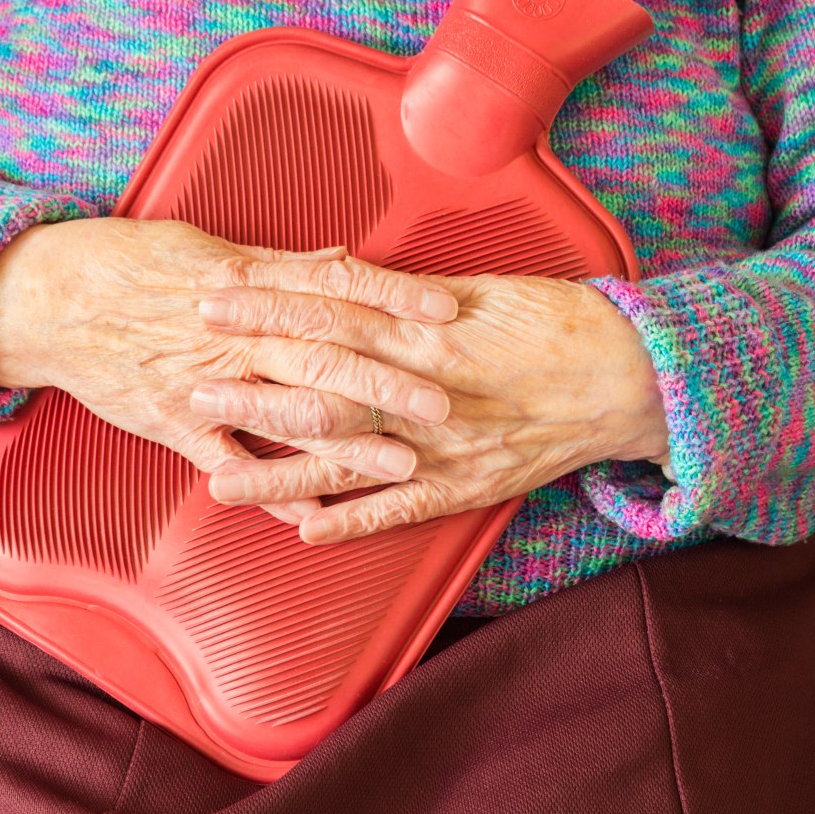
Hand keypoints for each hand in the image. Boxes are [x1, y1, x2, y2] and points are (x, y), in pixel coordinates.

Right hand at [0, 218, 458, 521]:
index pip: (338, 285)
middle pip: (326, 356)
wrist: (54, 297)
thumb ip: (284, 263)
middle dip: (388, 381)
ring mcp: (206, 382)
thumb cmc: (134, 262)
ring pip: (287, 414)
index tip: (447, 309)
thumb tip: (343, 259)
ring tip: (402, 463)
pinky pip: (229, 460)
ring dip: (346, 442)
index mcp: (250, 279)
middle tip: (443, 403)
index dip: (395, 297)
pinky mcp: (175, 422)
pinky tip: (313, 517)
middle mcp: (237, 332)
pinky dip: (270, 489)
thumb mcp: (209, 243)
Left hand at [187, 273, 669, 539]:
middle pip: (321, 391)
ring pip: (348, 463)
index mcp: (424, 333)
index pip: (326, 314)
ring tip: (221, 483)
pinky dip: (353, 523)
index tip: (213, 300)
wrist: (626, 377)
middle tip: (188, 391)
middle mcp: (423, 392)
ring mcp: (442, 446)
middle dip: (252, 393)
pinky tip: (305, 533)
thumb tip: (353, 280)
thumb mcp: (484, 291)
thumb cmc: (556, 322)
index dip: (265, 308)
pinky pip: (400, 510)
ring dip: (282, 473)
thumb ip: (412, 295)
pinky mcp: (466, 487)